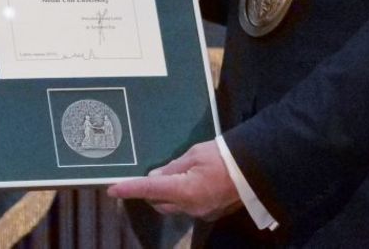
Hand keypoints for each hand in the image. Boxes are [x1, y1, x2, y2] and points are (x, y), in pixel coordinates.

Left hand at [107, 141, 240, 220]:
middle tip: (146, 176)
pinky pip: (187, 207)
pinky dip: (180, 196)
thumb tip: (155, 178)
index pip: (150, 190)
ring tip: (167, 177)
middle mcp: (190, 207)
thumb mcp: (195, 154)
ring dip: (165, 195)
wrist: (256, 168)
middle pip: (159, 203)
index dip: (129, 189)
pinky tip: (185, 182)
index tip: (112, 189)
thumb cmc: (224, 156)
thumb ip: (172, 167)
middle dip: (149, 192)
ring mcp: (201, 213)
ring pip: (172, 207)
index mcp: (185, 190)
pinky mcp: (209, 213)